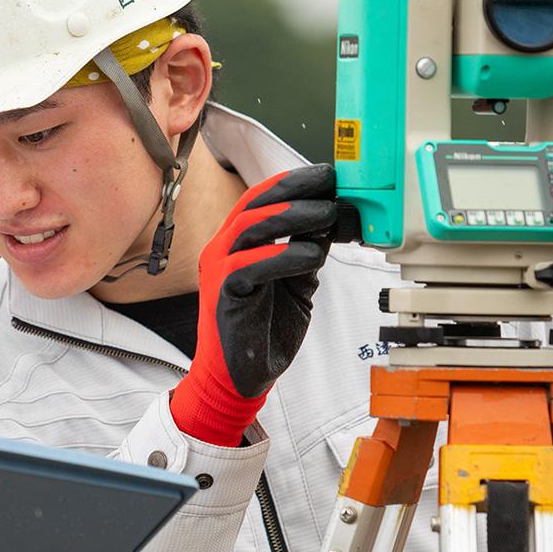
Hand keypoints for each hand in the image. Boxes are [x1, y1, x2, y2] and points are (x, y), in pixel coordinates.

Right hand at [171, 164, 336, 446]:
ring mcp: (218, 271)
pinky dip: (283, 256)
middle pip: (254, 203)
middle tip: (331, 183)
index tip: (328, 174)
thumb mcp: (297, 283)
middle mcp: (223, 250)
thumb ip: (309, 252)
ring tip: (328, 214)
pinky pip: (249, 267)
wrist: (239, 377)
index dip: (293, 181)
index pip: (261, 198)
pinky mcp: (222, 296)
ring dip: (292, 216)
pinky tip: (313, 256)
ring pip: (249, 227)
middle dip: (294, 189)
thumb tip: (334, 220)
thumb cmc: (263, 330)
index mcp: (238, 244)